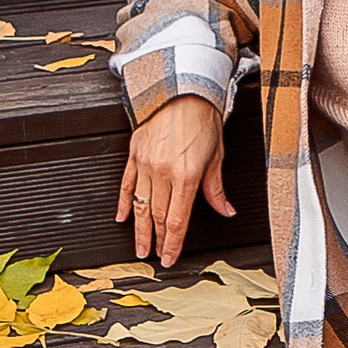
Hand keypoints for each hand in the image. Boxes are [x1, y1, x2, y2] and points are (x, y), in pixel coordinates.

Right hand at [117, 94, 232, 266]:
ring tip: (140, 247)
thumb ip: (216, 188)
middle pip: (159, 216)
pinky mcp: (134, 154)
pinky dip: (123, 202)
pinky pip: (126, 184)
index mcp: (186, 175)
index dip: (173, 243)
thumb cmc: (201, 118)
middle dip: (157, 240)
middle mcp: (163, 172)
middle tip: (155, 256)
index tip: (170, 257)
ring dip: (140, 229)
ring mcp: (146, 164)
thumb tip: (225, 209)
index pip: (178, 220)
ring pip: (140, 205)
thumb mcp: (216, 154)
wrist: (181, 90)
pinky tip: (122, 217)